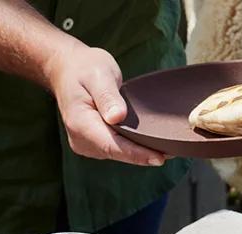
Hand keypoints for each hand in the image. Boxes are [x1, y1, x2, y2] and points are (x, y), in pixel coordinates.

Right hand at [45, 43, 166, 165]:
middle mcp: (81, 138)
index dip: (136, 154)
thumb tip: (117, 117)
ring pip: (119, 154)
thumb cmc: (85, 68)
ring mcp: (86, 144)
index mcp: (79, 122)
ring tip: (167, 149)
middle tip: (174, 152)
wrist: (68, 69)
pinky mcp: (94, 144)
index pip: (111, 145)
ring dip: (140, 153)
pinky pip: (117, 149)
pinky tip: (152, 144)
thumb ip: (108, 96)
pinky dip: (133, 148)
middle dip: (144, 155)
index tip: (159, 158)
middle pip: (117, 152)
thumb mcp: (99, 74)